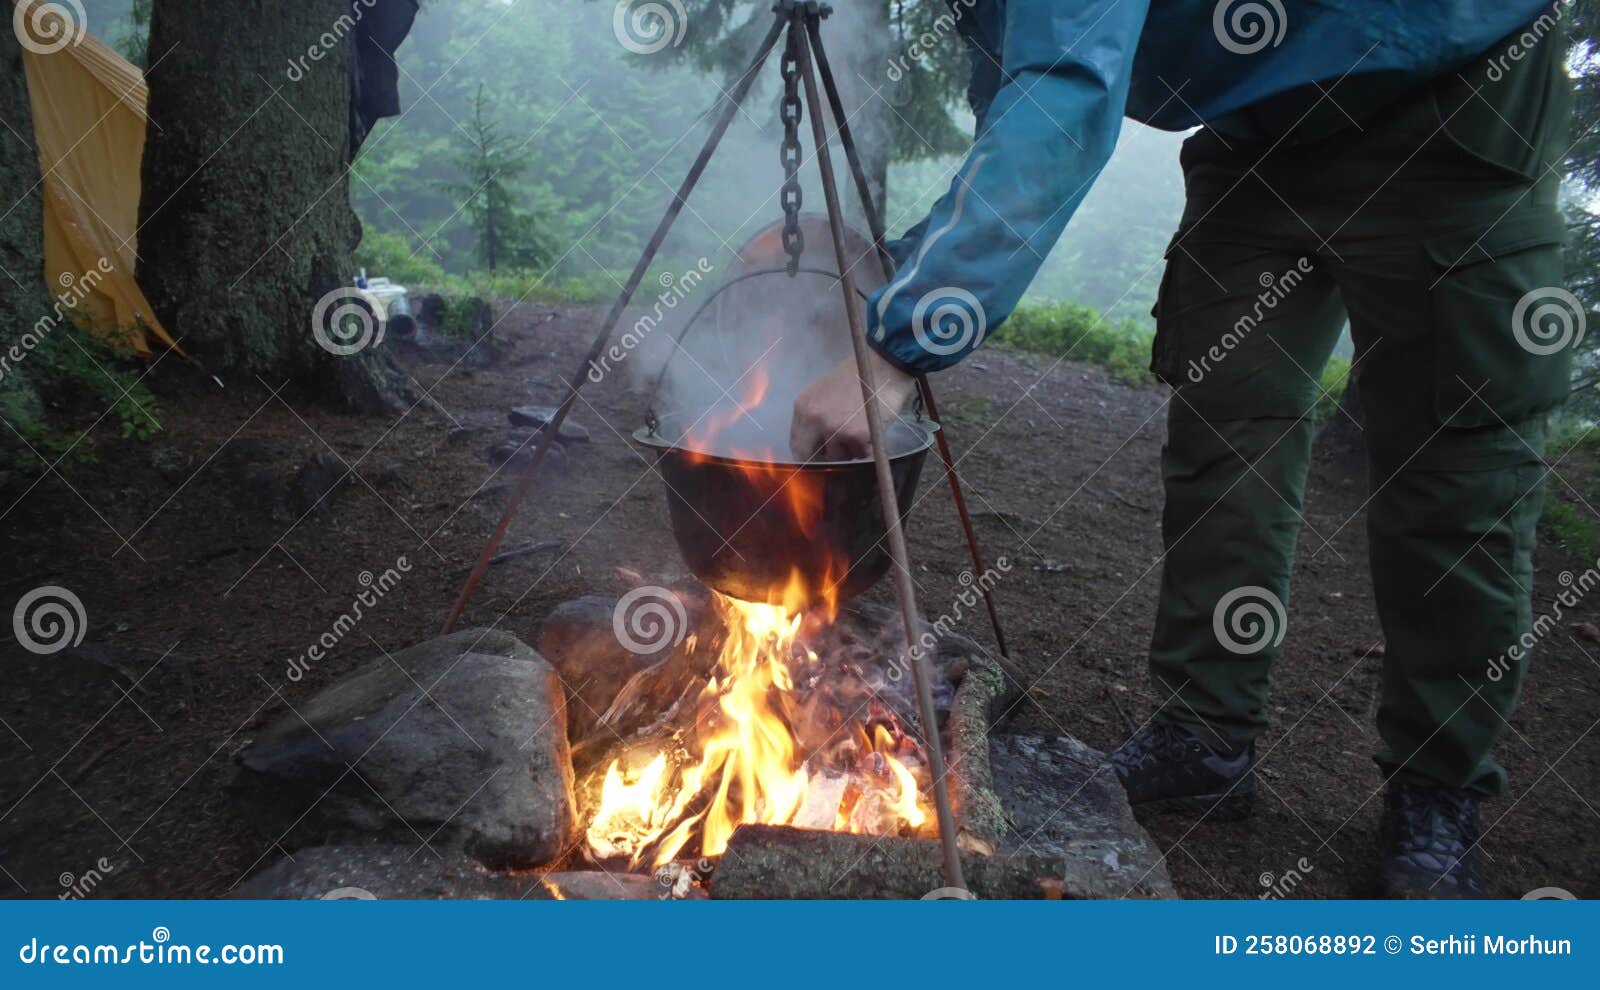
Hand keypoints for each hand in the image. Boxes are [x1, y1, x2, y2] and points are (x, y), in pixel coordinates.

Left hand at [789, 348, 917, 460]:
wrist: (884, 365)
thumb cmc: (857, 377)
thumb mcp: (824, 393)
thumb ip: (815, 417)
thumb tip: (816, 443)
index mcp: (803, 407)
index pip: (796, 444)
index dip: (808, 454)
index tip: (819, 456)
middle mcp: (814, 420)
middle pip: (813, 456)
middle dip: (828, 458)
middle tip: (841, 450)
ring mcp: (835, 429)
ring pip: (840, 456)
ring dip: (851, 449)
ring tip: (861, 428)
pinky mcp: (856, 435)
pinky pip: (861, 453)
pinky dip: (868, 446)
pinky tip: (871, 426)